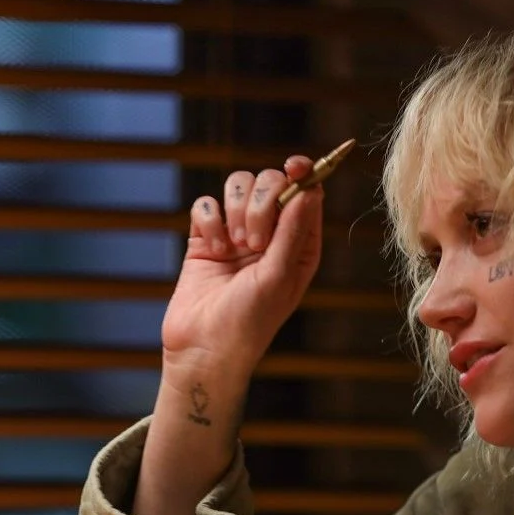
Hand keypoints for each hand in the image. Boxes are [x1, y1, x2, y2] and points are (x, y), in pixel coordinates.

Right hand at [160, 156, 323, 383]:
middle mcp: (271, 236)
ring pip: (236, 187)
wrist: (203, 348)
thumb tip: (309, 189)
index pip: (306, 192)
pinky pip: (206, 204)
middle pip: (269, 183)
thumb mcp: (279, 276)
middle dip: (260, 204)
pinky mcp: (205, 238)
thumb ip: (293, 231)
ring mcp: (236, 234)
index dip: (302, 174)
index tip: (294, 166)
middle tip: (254, 242)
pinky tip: (212, 249)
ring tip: (233, 247)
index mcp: (299, 245)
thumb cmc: (250, 321)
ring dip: (234, 211)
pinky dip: (209, 221)